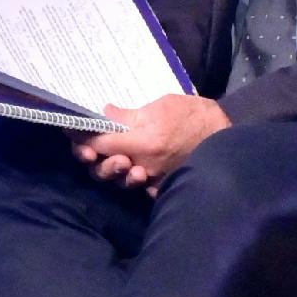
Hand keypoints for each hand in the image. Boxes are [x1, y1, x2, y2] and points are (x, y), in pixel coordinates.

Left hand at [80, 93, 230, 190]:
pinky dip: (131, 180)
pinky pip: (139, 189)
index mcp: (141, 143)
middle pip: (103, 171)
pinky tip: (131, 169)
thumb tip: (104, 114)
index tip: (69, 128)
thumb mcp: (161, 106)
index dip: (80, 137)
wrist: (227, 141)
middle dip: (91, 159)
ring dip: (109, 171)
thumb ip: (129, 115)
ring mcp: (153, 180)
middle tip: (86, 148)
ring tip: (113, 157)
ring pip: (118, 182)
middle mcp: (143, 166)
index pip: (98, 144)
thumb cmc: (195, 117)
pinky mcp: (163, 187)